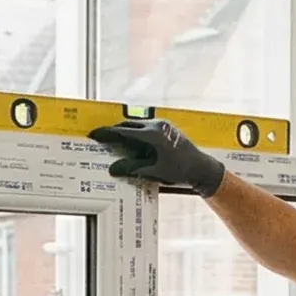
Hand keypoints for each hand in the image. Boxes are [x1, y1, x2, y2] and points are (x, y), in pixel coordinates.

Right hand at [87, 118, 225, 197]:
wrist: (201, 167)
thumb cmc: (179, 170)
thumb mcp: (153, 171)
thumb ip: (132, 168)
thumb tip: (112, 169)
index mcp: (152, 135)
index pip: (123, 131)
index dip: (107, 133)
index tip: (95, 135)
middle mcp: (157, 125)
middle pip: (129, 124)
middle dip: (114, 131)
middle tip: (101, 138)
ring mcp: (162, 125)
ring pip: (137, 124)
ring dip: (125, 132)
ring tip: (114, 142)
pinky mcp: (166, 128)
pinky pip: (146, 127)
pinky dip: (136, 133)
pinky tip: (131, 144)